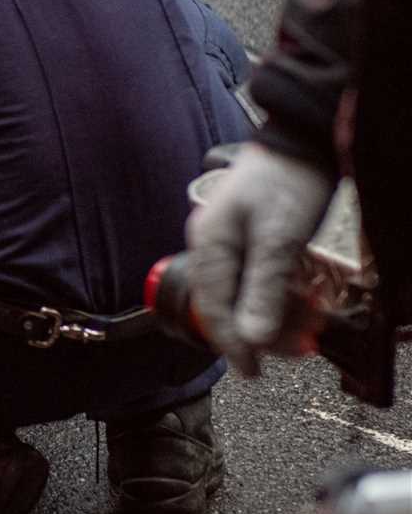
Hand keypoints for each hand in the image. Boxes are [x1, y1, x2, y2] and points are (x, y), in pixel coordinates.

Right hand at [185, 143, 334, 375]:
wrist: (302, 141)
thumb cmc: (288, 183)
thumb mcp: (279, 241)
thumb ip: (263, 291)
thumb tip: (251, 340)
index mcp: (209, 244)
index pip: (212, 308)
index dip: (232, 344)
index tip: (253, 372)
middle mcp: (210, 244)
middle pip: (224, 304)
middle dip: (257, 332)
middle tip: (293, 353)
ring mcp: (226, 240)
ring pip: (241, 294)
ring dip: (271, 316)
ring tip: (304, 331)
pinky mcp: (246, 238)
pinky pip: (253, 278)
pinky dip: (275, 296)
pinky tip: (298, 303)